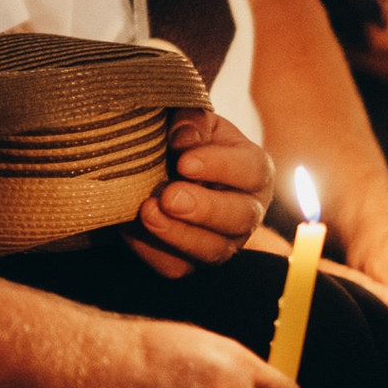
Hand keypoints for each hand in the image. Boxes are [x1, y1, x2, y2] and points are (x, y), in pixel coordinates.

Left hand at [123, 108, 272, 277]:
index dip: (220, 167)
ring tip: (148, 213)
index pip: (250, 170)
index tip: (185, 162)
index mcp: (253, 170)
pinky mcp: (192, 262)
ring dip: (180, 235)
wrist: (158, 171)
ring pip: (213, 250)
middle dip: (204, 208)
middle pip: (240, 217)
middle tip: (170, 196)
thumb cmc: (183, 142)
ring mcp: (223, 241)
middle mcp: (247, 210)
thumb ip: (191, 121)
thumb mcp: (189, 121)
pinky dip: (154, 250)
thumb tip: (184, 138)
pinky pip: (177, 266)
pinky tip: (133, 229)